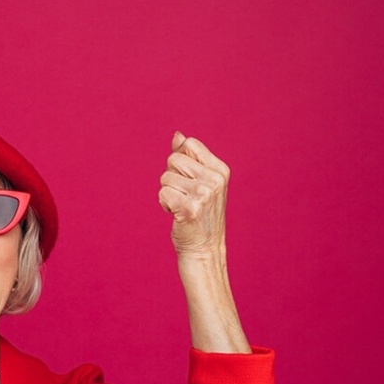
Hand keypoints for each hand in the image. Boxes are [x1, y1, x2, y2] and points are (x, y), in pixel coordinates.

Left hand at [158, 132, 230, 256]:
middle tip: (184, 196)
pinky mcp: (190, 208)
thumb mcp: (200, 182)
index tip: (188, 179)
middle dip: (171, 178)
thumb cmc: (200, 214)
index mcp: (220, 170)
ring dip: (167, 193)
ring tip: (182, 207)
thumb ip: (189, 158)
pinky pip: (162, 193)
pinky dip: (164, 204)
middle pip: (173, 159)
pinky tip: (177, 215)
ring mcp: (204, 194)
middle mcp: (215, 180)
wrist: (204, 248)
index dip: (179, 161)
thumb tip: (177, 135)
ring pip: (165, 177)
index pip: (189, 145)